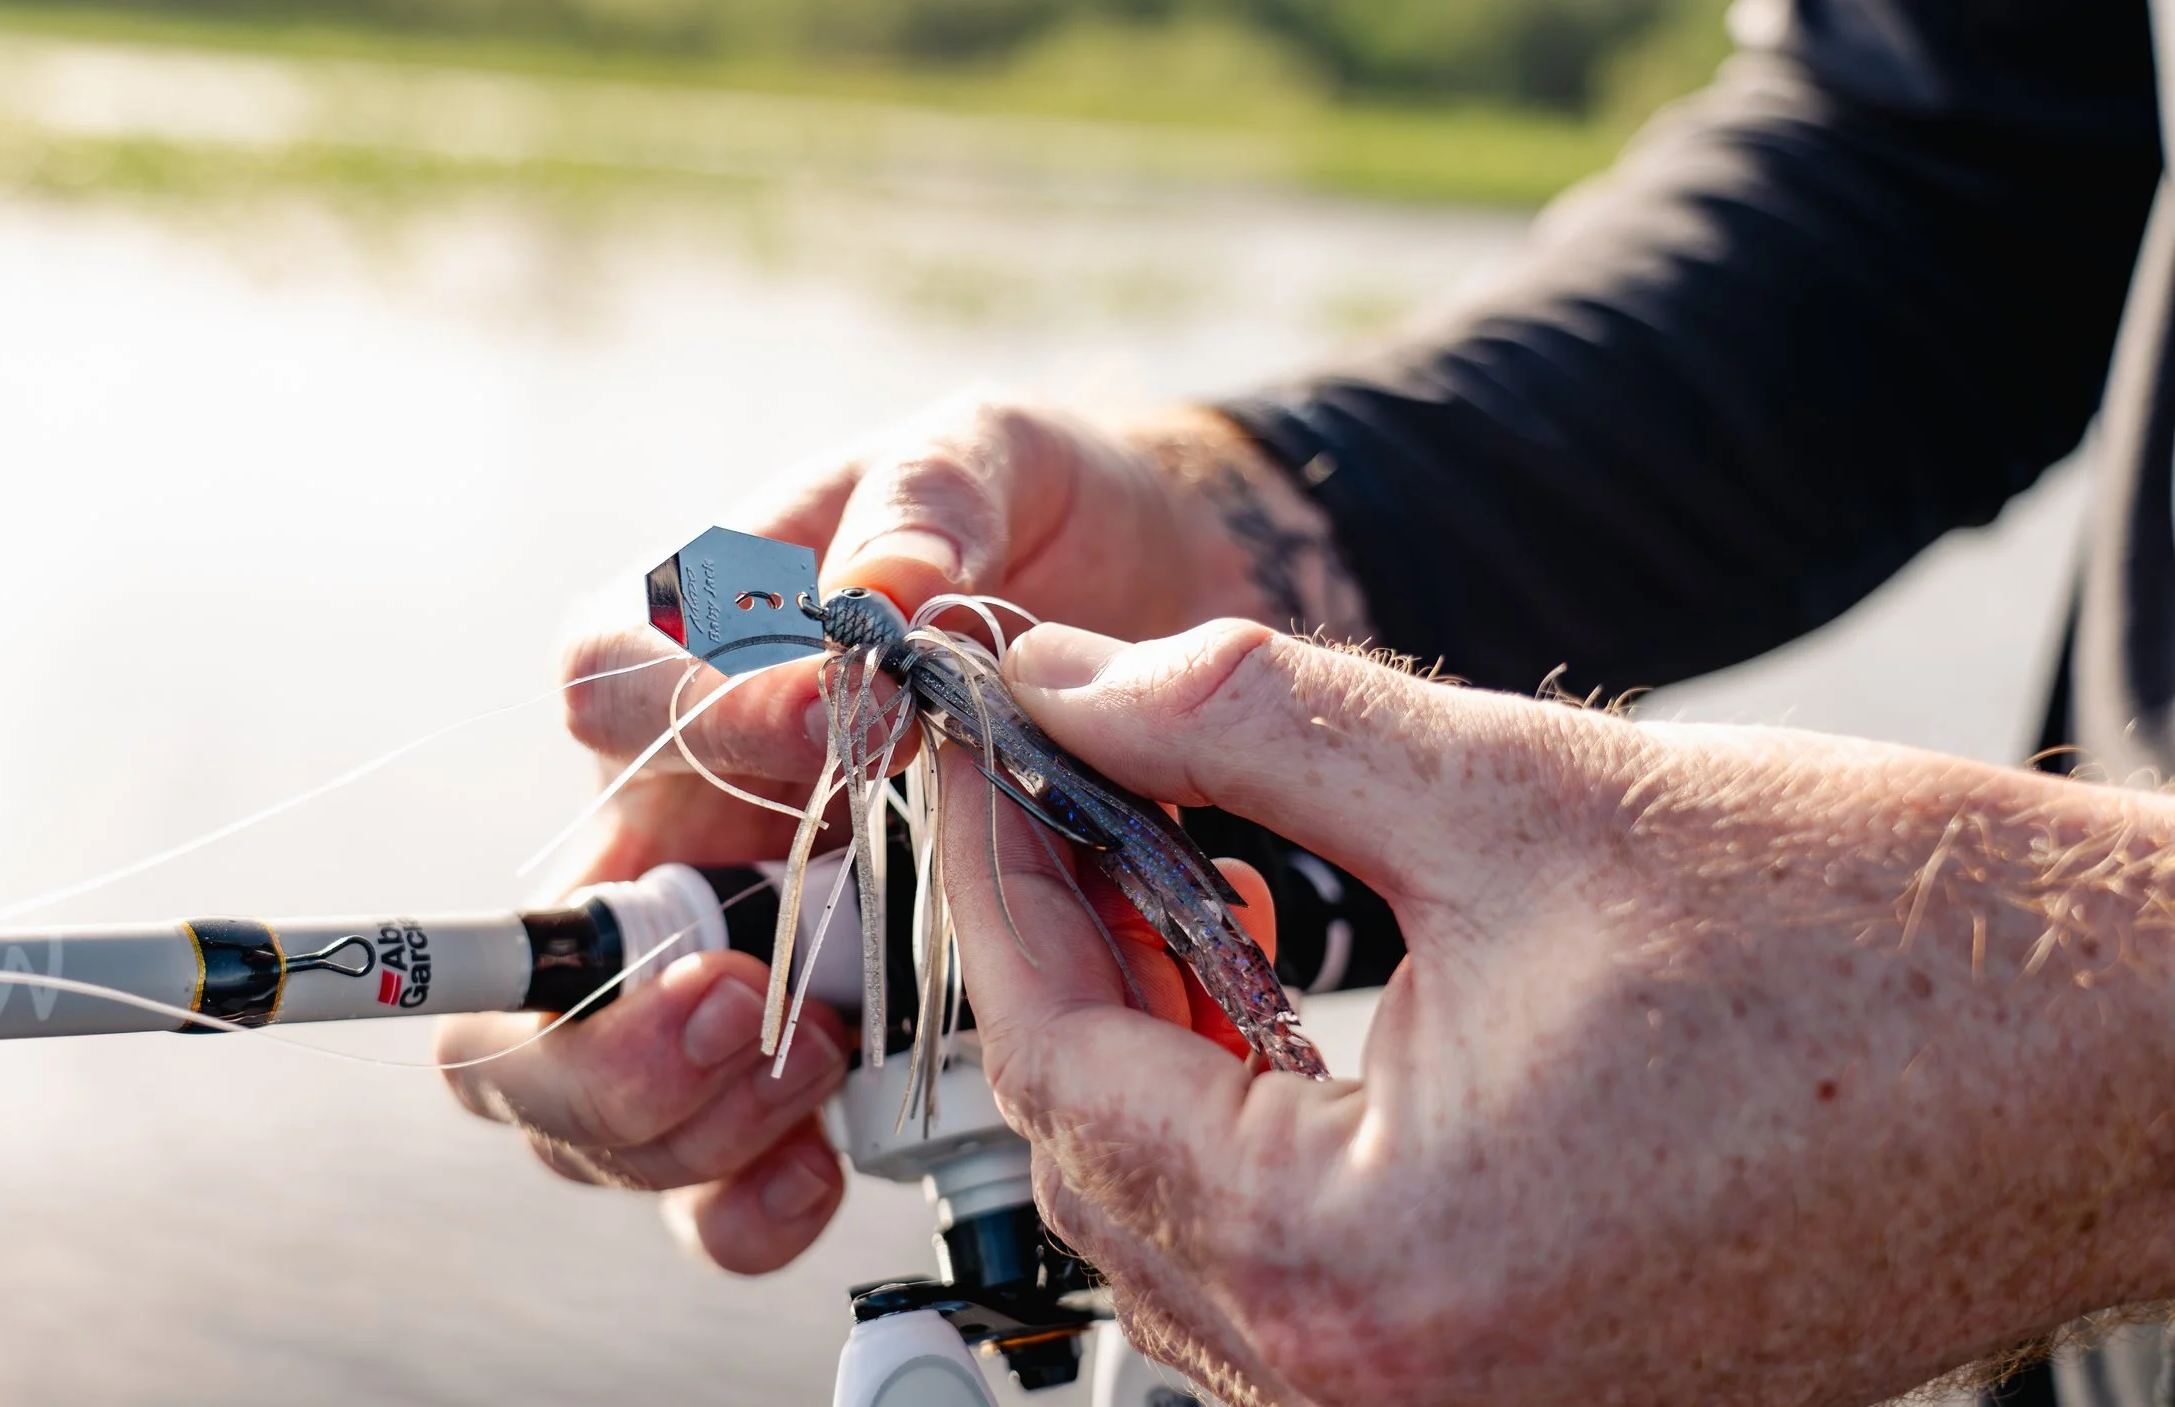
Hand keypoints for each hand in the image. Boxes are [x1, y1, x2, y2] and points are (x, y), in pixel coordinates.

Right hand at [439, 402, 1366, 1273]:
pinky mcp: (813, 1049)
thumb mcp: (989, 462)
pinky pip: (717, 1170)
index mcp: (690, 658)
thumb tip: (882, 587)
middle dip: (602, 1023)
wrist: (1154, 623)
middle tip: (739, 1008)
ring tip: (808, 1077)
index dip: (688, 727)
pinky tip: (816, 1177)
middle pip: (534, 959)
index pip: (601, 692)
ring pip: (598, 1096)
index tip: (835, 726)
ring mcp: (732, 950)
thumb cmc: (1037, 528)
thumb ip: (928, 500)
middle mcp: (679, 819)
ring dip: (677, 1118)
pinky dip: (741, 1201)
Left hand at [941, 619, 2174, 1405]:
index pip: (1065, 1074)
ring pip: (1186, 1229)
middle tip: (1059, 791)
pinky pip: (1297, 1273)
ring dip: (1149, 1044)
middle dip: (1063, 959)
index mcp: (1375, 1271)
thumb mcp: (1517, 796)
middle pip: (1104, 1165)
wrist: (2116, 1060)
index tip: (981, 758)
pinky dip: (1249, 1128)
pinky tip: (1267, 991)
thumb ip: (1252, 726)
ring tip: (1163, 869)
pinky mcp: (1522, 1391)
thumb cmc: (1874, 943)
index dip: (1001, 888)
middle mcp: (1393, 1397)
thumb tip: (1074, 682)